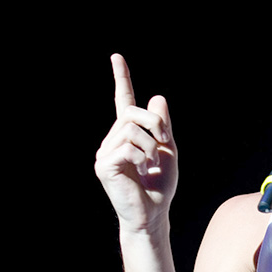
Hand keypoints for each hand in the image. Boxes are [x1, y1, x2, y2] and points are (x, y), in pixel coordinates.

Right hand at [94, 54, 177, 232]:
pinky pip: (128, 147)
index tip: (116, 57)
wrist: (153, 214)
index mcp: (127, 135)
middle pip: (131, 112)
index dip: (121, 79)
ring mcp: (105, 152)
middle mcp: (112, 140)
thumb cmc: (160, 186)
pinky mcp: (104, 165)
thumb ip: (163, 125)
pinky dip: (143, 157)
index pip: (123, 101)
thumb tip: (157, 97)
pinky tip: (142, 171)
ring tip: (151, 165)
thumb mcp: (168, 150)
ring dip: (151, 146)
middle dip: (154, 123)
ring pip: (131, 129)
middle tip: (164, 141)